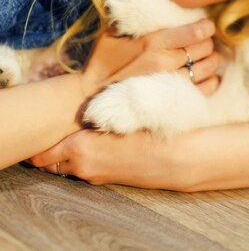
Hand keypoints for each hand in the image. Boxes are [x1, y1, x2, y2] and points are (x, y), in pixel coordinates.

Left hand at [29, 129, 178, 187]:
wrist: (172, 158)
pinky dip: (81, 158)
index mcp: (79, 149)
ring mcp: (93, 177)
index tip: (40, 126)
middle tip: (52, 129)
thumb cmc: (148, 131)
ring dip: (65, 153)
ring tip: (74, 133)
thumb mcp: (116, 115)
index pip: (42, 153)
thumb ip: (92, 114)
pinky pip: (83, 169)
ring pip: (66, 166)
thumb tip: (78, 107)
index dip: (39, 140)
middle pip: (49, 163)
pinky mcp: (105, 180)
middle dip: (48, 148)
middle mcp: (81, 167)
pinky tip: (95, 142)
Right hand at [81, 19, 219, 97]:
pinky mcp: (172, 101)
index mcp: (154, 42)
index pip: (195, 31)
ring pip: (207, 68)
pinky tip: (208, 77)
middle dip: (208, 42)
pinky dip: (211, 82)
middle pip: (204, 48)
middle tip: (204, 41)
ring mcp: (171, 84)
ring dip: (211, 60)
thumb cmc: (100, 63)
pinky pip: (204, 90)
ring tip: (207, 57)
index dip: (206, 26)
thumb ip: (128, 17)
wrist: (90, 97)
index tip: (206, 25)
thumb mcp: (110, 34)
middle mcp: (166, 62)